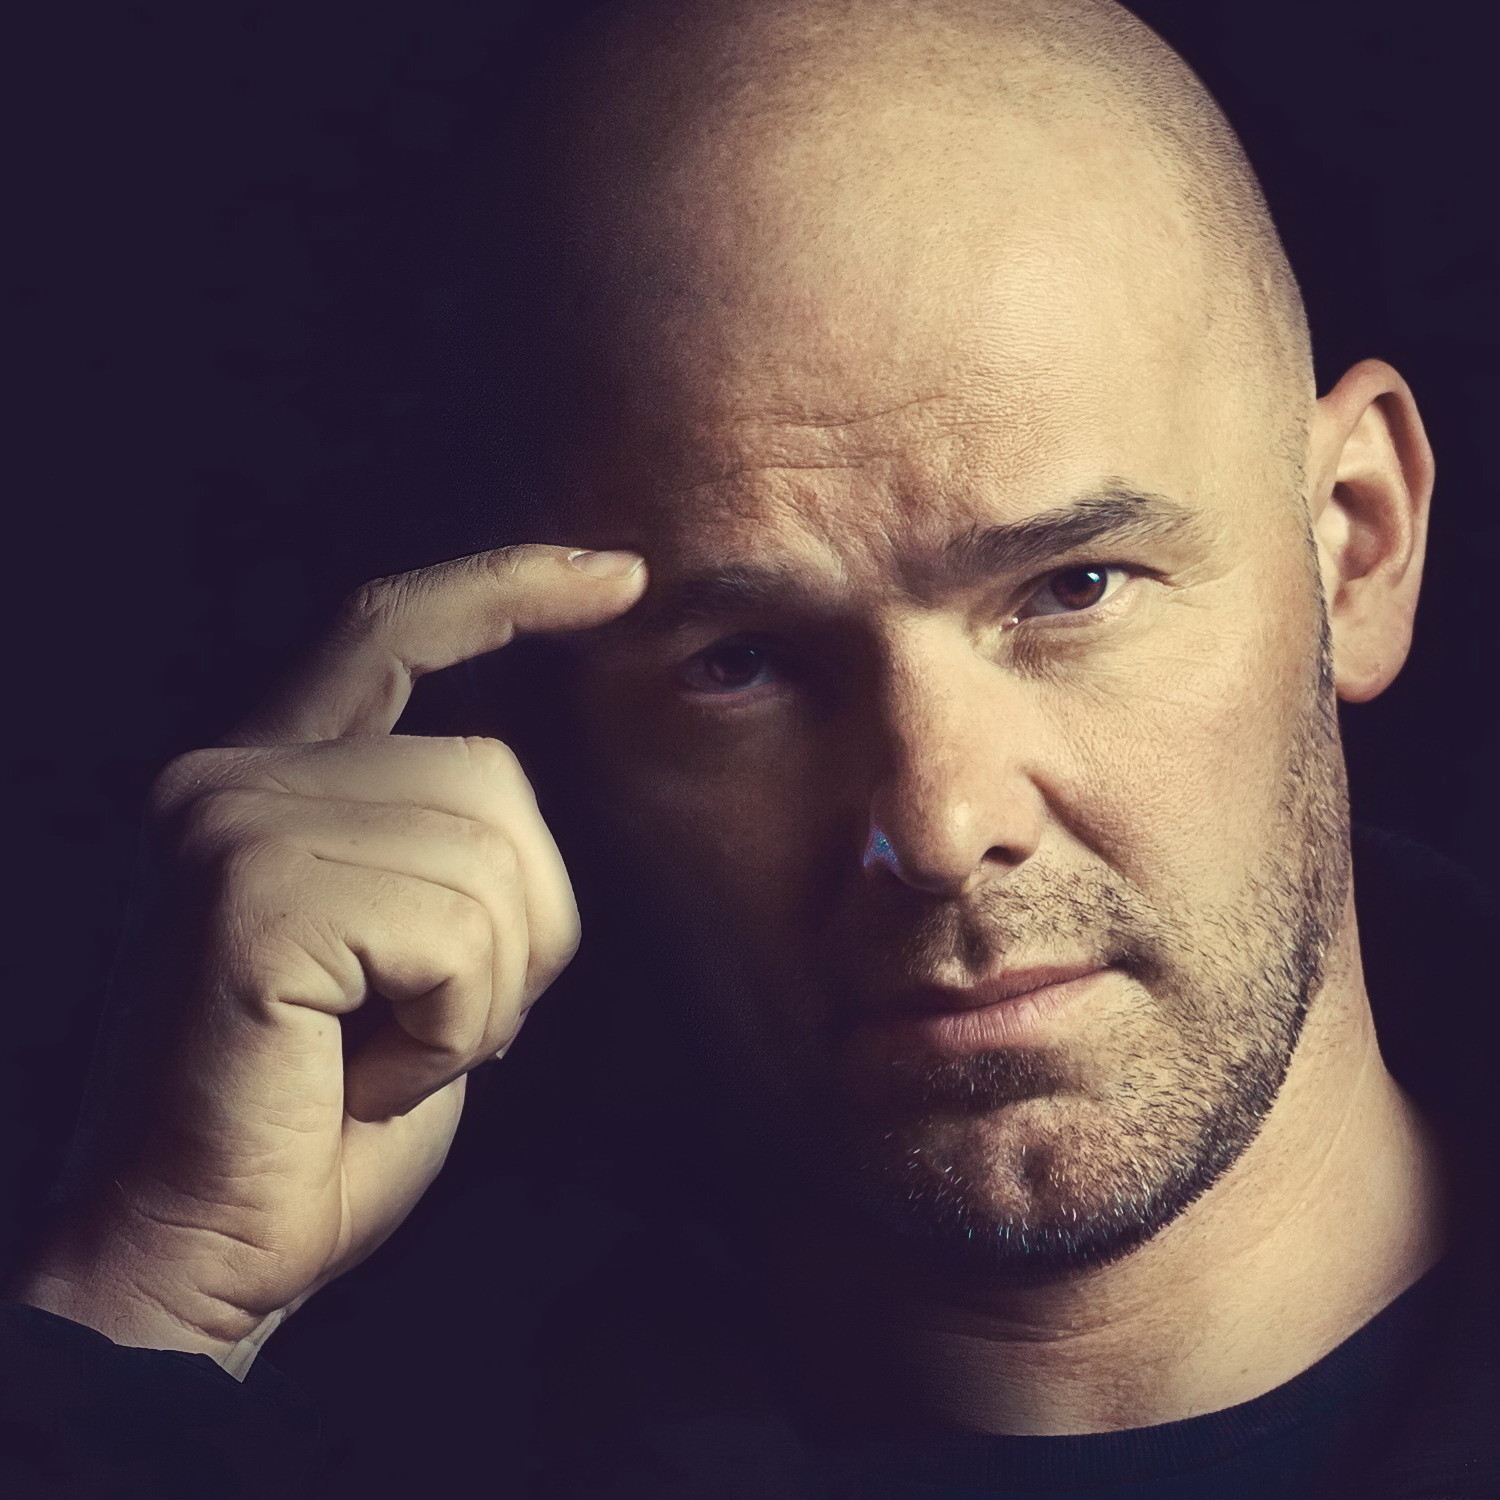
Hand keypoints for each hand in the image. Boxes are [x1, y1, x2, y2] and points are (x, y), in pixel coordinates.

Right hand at [7, 544, 646, 1369]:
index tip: (620, 573)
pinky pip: (459, 929)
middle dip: (523, 919)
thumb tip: (530, 786)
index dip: (513, 585)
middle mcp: (231, 775)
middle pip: (493, 772)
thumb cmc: (315, 1123)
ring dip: (487, 986)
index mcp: (267, 780)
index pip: (393, 627)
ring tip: (386, 1052)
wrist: (191, 1263)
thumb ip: (443, 849)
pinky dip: (456, 1024)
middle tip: (431, 1026)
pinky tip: (370, 1074)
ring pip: (493, 849)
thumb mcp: (403, 957)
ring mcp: (229, 823)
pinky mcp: (248, 895)